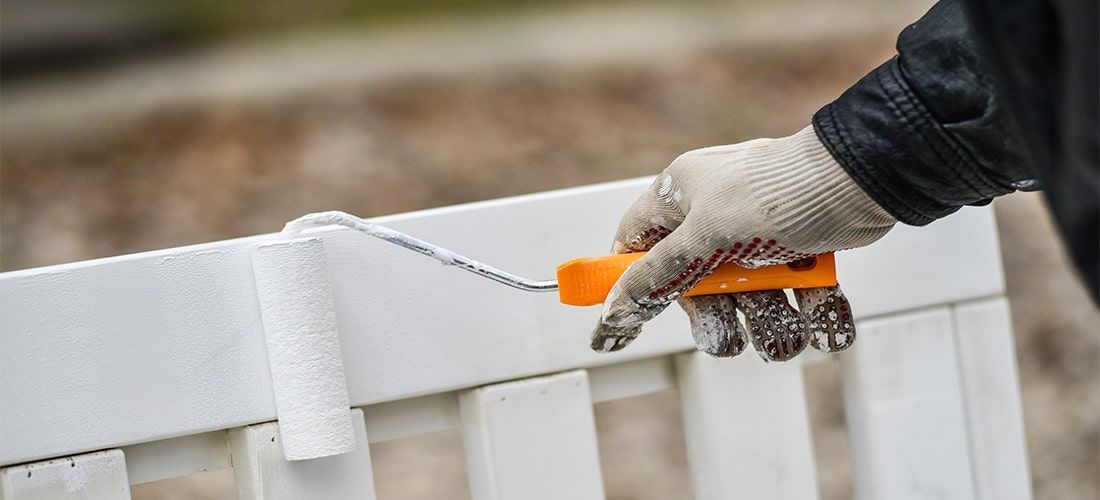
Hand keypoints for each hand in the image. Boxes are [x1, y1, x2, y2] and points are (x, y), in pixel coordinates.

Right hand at [591, 126, 895, 360]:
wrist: (864, 179)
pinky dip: (814, 314)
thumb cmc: (777, 193)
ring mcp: (760, 237)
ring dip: (773, 324)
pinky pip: (797, 297)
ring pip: (751, 300)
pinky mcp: (802, 251)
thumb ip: (658, 275)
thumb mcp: (706, 235)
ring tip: (794, 331)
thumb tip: (614, 308)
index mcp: (682, 199)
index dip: (633, 285)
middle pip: (697, 289)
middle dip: (721, 320)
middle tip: (732, 336)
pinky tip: (826, 322)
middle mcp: (716, 218)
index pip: (635, 246)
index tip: (632, 323)